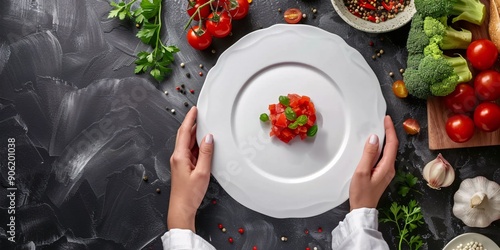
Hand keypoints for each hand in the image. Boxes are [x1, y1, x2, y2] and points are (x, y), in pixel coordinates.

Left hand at [168, 107, 213, 231]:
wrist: (181, 208)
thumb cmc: (189, 194)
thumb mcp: (202, 172)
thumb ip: (206, 154)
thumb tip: (209, 138)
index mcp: (179, 156)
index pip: (184, 132)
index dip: (190, 119)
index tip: (194, 110)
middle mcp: (177, 157)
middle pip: (184, 135)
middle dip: (192, 124)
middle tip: (200, 114)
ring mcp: (180, 162)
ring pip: (188, 143)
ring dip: (195, 134)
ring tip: (205, 126)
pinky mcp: (183, 167)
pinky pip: (190, 151)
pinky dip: (197, 145)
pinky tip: (204, 144)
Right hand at [349, 115, 398, 210]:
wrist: (362, 209)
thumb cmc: (361, 193)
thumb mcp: (362, 172)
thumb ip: (368, 154)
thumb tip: (374, 138)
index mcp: (387, 166)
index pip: (392, 144)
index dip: (390, 130)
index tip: (386, 119)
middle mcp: (390, 168)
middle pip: (392, 147)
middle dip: (389, 133)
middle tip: (383, 121)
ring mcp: (386, 172)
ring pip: (389, 152)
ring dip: (386, 140)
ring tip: (380, 130)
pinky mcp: (381, 174)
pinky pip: (384, 157)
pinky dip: (382, 148)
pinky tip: (375, 146)